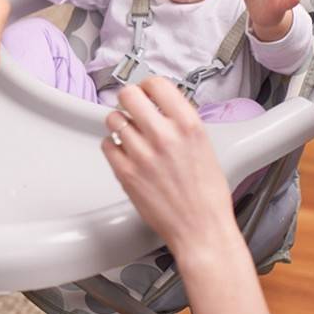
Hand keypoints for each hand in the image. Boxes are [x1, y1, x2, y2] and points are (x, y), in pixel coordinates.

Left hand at [101, 78, 237, 261]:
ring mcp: (141, 154)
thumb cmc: (207, 195)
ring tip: (129, 133)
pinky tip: (125, 152)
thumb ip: (180, 123)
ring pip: (113, 119)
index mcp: (188, 125)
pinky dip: (113, 145)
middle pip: (128, 95)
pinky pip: (107, 144)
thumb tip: (161, 107)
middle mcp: (164, 136)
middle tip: (132, 108)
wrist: (200, 229)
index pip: (156, 84)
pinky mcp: (125, 173)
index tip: (145, 91)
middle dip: (128, 100)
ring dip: (119, 123)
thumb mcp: (204, 145)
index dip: (147, 86)